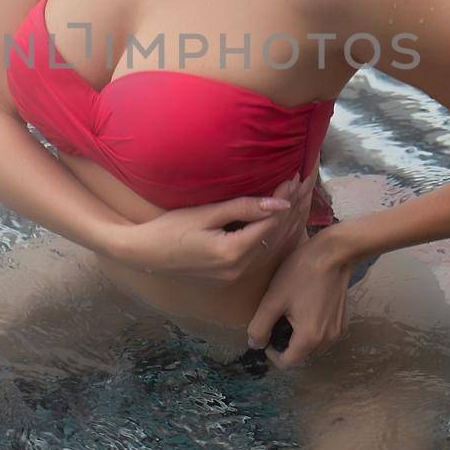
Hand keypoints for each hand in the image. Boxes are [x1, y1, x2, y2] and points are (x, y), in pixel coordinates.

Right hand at [117, 175, 311, 284]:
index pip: (270, 223)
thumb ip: (242, 208)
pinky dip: (275, 233)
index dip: (285, 199)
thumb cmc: (169, 229)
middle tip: (305, 182)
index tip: (295, 176)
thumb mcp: (205, 214)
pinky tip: (283, 218)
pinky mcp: (231, 273)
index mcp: (233, 253)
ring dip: (287, 221)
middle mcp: (239, 268)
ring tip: (300, 196)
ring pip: (272, 245)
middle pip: (276, 236)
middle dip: (292, 208)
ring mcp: (236, 274)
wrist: (145, 254)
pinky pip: (262, 252)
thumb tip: (279, 202)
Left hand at [245, 233, 354, 369]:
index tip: (266, 333)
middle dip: (285, 344)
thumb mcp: (273, 299)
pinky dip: (312, 330)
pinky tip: (306, 309)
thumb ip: (260, 326)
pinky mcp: (343, 322)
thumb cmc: (301, 273)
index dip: (271, 353)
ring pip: (312, 347)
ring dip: (299, 338)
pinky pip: (323, 336)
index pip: (286, 363)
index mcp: (309, 339)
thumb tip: (255, 345)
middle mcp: (327, 341)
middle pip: (300, 356)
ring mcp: (338, 332)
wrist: (334, 253)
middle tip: (277, 320)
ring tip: (291, 314)